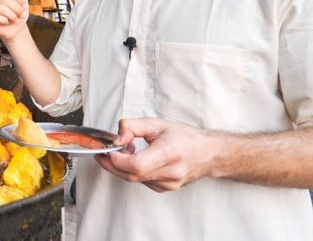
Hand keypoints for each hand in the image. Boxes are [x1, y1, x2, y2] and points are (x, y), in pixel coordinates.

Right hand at [0, 0, 29, 41]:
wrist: (17, 28)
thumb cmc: (18, 13)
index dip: (19, 0)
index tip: (24, 7)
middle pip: (6, 0)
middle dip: (16, 9)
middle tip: (19, 15)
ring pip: (0, 8)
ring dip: (11, 15)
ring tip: (14, 19)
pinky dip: (4, 20)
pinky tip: (6, 22)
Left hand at [95, 118, 217, 192]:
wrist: (208, 153)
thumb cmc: (185, 137)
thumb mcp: (157, 124)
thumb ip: (132, 127)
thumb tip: (116, 138)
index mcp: (170, 153)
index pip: (137, 165)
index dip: (118, 159)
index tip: (108, 150)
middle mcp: (170, 172)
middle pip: (132, 175)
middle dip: (112, 164)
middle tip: (104, 152)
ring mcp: (168, 183)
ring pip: (134, 180)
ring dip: (122, 167)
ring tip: (125, 150)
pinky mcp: (165, 188)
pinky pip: (141, 182)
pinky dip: (133, 171)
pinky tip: (136, 159)